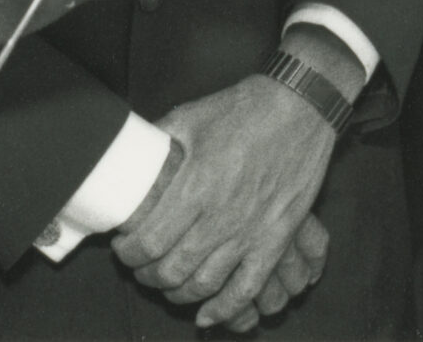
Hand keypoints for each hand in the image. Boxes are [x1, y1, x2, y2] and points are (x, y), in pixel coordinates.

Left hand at [112, 75, 337, 328]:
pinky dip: (224, 308)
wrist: (299, 107)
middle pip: (171, 270)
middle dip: (147, 275)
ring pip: (204, 284)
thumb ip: (158, 142)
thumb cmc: (243, 110)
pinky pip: (248, 288)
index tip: (123, 246)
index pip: (148, 242)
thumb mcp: (189, 117)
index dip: (128, 253)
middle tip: (140, 266)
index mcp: (194, 187)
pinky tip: (206, 314)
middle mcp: (220, 217)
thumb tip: (130, 155)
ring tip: (167, 283)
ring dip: (178, 293)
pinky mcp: (275, 239)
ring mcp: (250, 232)